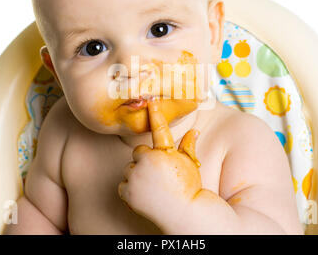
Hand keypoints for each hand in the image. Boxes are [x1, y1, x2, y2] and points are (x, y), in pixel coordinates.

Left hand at [117, 98, 201, 225]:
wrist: (184, 214)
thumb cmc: (189, 188)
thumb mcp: (190, 164)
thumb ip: (188, 146)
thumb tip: (194, 131)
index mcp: (164, 153)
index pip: (159, 129)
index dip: (156, 114)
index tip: (152, 103)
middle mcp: (147, 162)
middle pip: (138, 152)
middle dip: (145, 159)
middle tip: (158, 173)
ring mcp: (135, 177)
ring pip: (129, 168)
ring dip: (137, 174)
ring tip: (152, 186)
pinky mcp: (127, 191)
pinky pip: (122, 184)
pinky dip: (130, 188)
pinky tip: (144, 194)